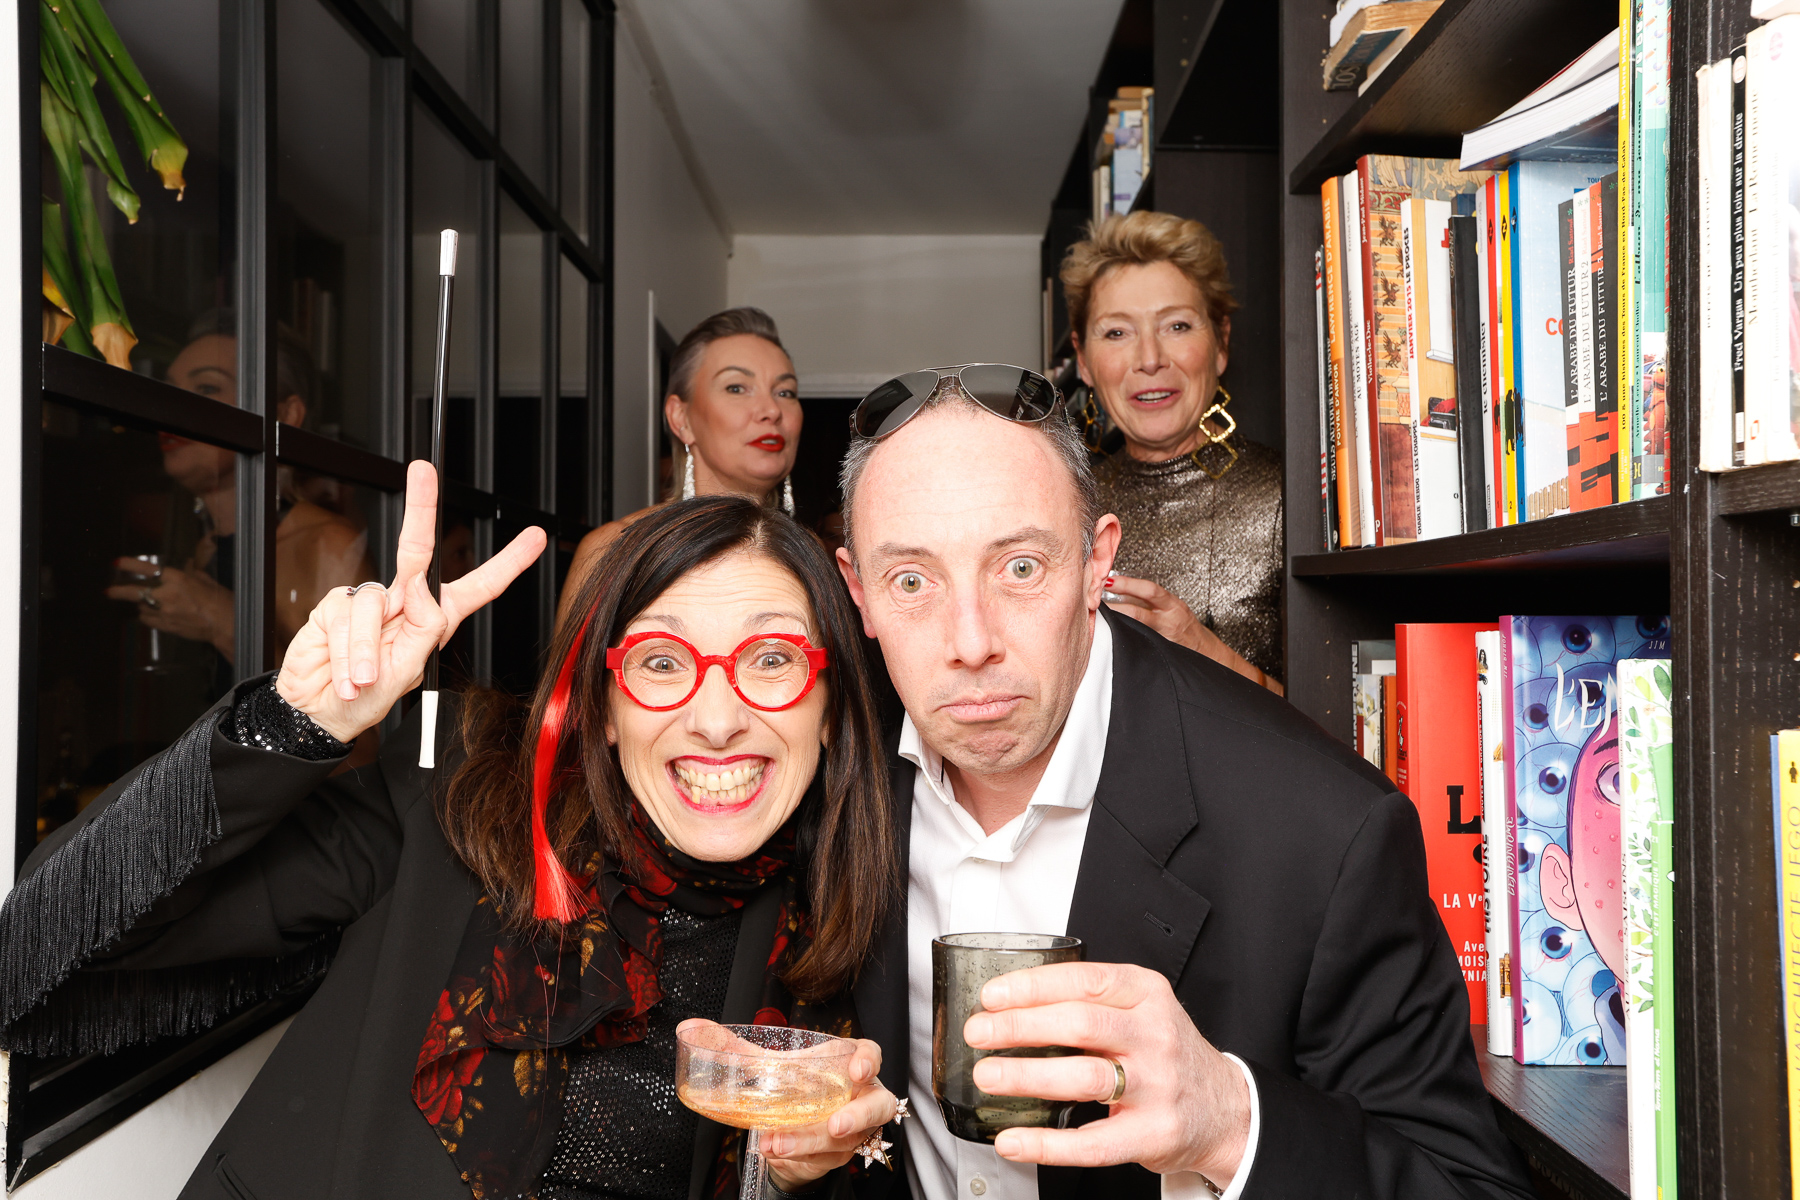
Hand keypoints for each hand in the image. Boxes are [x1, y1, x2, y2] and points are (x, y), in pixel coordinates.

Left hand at [107, 560, 234, 658]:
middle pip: (135, 592)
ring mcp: (164, 612)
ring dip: (142, 604)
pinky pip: (148, 620)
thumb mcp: (206, 581)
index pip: (148, 569)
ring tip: (149, 604)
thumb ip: (192, 574)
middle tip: (108, 591)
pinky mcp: (166, 625)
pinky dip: (148, 616)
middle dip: (119, 591)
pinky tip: (153, 615)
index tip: (116, 562)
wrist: (225, 624)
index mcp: (178, 579)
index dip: (129, 565)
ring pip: (142, 607)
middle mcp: (167, 594)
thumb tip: (186, 568)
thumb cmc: (220, 601)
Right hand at [276, 461, 544, 743]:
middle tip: (424, 471)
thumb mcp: (410, 672)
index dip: (508, 562)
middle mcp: (406, 603)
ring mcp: (372, 601)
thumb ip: (423, 630)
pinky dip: (347, 651)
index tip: (534, 537)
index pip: (480, 586)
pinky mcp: (337, 605)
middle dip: (420, 507)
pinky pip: (347, 616)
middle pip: (417, 550)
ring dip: (367, 651)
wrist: (323, 713)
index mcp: (437, 619)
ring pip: (377, 605)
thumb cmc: (370, 699)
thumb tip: (421, 589)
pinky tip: (346, 671)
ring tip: (365, 679)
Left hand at [713, 1025, 895, 1192]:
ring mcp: (852, 1129)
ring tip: (776, 1142)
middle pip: (877, 1106)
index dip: (869, 1061)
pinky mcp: (837, 1154)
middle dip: (859, 1116)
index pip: (870, 1055)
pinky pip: (826, 1158)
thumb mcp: (764, 1068)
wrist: (789, 1130)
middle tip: (835, 1124)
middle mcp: (856, 1097)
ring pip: (846, 1139)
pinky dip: (800, 1155)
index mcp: (843, 1065)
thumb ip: (731, 1049)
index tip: (858, 1068)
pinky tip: (776, 1150)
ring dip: (810, 1141)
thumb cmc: (790, 1090)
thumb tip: (692, 1027)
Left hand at [964, 961, 1250, 1187]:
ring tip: (988, 1075)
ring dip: (1028, 1075)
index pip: (1085, 981)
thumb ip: (1091, 1002)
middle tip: (979, 1032)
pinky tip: (1014, 1140)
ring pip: (1086, 1076)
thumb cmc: (1166, 1054)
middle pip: (1080, 1024)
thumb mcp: (1142, 1009)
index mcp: (1147, 995)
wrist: (1225, 1108)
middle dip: (1021, 1027)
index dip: (1033, 986)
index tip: (992, 995)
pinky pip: (1093, 1142)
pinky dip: (1047, 1144)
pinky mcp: (1153, 1134)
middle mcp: (1155, 1035)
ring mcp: (1157, 1086)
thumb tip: (1011, 1005)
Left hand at [1103, 574, 1279, 694]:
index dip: (1129, 584)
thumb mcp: (1172, 610)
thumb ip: (1148, 603)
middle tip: (1098, 594)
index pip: (1150, 590)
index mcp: (1173, 605)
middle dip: (1119, 599)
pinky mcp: (1162, 651)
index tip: (1109, 579)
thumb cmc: (1186, 631)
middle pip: (1141, 607)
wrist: (1209, 655)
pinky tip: (1110, 639)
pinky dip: (1126, 640)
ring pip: (1139, 626)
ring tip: (1099, 616)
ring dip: (1118, 620)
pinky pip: (1141, 644)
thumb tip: (1116, 591)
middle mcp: (1170, 619)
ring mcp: (1165, 636)